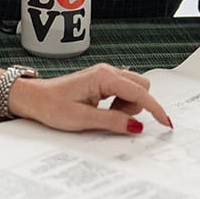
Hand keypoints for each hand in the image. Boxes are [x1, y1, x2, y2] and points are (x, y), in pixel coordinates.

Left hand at [7, 63, 171, 133]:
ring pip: (134, 90)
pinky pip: (123, 92)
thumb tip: (136, 126)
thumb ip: (112, 122)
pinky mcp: (102, 82)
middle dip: (137, 106)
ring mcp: (105, 75)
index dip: (155, 109)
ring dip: (127, 106)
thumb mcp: (82, 119)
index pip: (140, 92)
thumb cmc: (51, 106)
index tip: (165, 123)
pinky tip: (102, 110)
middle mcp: (107, 72)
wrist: (34, 99)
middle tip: (115, 119)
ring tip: (103, 115)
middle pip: (141, 87)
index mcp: (104, 77)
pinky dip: (120, 104)